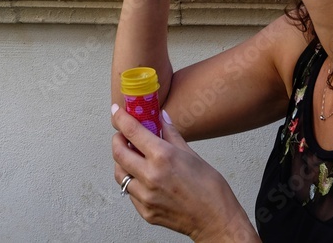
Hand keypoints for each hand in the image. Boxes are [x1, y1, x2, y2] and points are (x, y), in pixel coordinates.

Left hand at [111, 105, 257, 241]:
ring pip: (120, 174)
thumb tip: (162, 117)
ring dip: (121, 162)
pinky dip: (133, 181)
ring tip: (132, 157)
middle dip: (117, 140)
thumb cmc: (209, 187)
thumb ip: (171, 135)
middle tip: (122, 135)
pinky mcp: (145, 211)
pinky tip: (143, 178)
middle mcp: (150, 176)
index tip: (116, 112)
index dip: (121, 119)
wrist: (216, 219)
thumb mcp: (191, 154)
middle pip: (118, 153)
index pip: (132, 132)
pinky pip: (130, 192)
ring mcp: (145, 196)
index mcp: (163, 157)